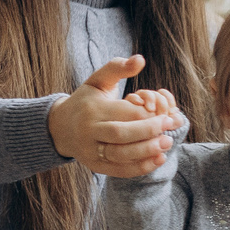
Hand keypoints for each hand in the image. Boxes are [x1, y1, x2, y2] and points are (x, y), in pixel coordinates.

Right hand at [48, 55, 182, 175]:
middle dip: (148, 133)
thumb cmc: (86, 100)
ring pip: (119, 155)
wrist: (60, 127)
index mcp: (92, 109)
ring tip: (167, 143)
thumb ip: (118, 68)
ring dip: (146, 152)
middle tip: (170, 128)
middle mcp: (88, 131)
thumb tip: (141, 59)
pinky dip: (140, 167)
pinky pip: (119, 170)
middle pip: (120, 134)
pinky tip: (158, 159)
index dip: (146, 114)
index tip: (167, 114)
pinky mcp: (94, 166)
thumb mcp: (98, 80)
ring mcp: (90, 151)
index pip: (122, 113)